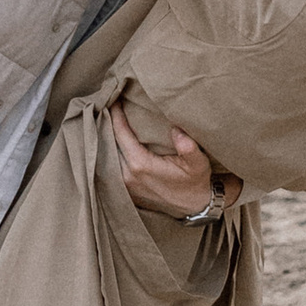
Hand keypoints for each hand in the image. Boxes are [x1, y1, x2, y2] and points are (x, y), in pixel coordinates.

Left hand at [109, 105, 238, 223]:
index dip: (116, 114)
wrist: (195, 207)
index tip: (114, 98)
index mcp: (140, 165)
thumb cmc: (196, 182)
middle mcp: (126, 176)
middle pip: (108, 143)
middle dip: (107, 123)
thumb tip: (176, 128)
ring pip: (107, 155)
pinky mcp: (125, 190)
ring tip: (107, 118)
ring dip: (107, 137)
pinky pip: (110, 166)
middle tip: (108, 102)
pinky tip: (112, 139)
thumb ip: (188, 147)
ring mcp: (124, 185)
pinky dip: (110, 151)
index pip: (120, 133)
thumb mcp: (198, 164)